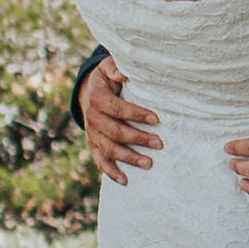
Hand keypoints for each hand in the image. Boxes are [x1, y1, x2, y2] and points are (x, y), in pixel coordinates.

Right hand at [82, 56, 161, 184]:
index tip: (156, 119)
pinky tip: (125, 180)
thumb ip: (115, 67)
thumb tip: (124, 73)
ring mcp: (92, 133)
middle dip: (138, 138)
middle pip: (115, 131)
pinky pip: (100, 161)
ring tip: (149, 163)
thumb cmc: (107, 78)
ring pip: (109, 149)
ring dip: (129, 157)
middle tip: (159, 143)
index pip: (117, 108)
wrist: (89, 91)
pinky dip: (111, 172)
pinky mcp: (93, 144)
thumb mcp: (108, 67)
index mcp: (96, 97)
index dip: (136, 114)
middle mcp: (92, 117)